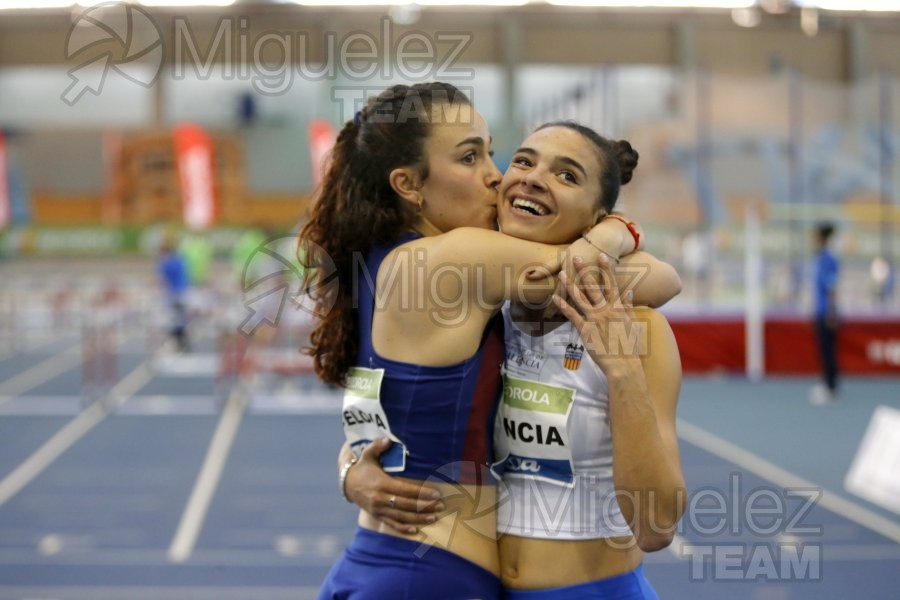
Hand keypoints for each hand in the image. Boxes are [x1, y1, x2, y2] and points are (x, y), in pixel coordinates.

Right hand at [344, 438, 444, 533]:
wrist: (347, 483)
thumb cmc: (362, 467)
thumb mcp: (367, 454)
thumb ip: (377, 446)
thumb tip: (388, 440)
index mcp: (381, 483)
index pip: (405, 490)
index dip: (421, 492)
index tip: (436, 493)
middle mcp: (380, 499)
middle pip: (406, 505)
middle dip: (425, 506)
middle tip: (441, 505)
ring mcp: (378, 509)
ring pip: (401, 517)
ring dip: (418, 519)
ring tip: (434, 517)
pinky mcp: (377, 516)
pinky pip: (391, 524)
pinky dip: (403, 529)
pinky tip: (415, 531)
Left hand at [552, 255, 644, 377]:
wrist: (623, 365)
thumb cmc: (631, 347)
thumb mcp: (634, 325)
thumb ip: (629, 308)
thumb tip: (629, 293)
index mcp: (619, 308)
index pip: (612, 284)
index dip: (606, 269)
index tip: (601, 255)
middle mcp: (606, 310)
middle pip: (593, 286)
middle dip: (584, 270)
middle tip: (575, 256)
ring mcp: (594, 319)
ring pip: (580, 297)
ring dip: (570, 284)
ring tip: (563, 273)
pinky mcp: (585, 330)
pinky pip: (572, 315)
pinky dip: (563, 306)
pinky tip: (555, 298)